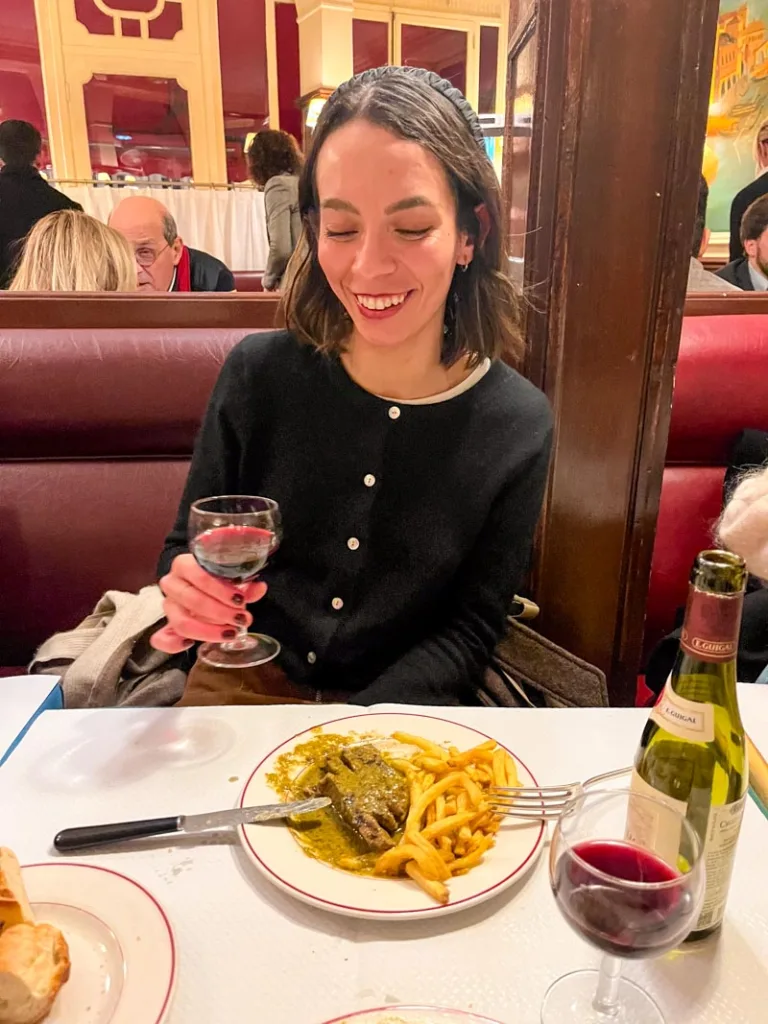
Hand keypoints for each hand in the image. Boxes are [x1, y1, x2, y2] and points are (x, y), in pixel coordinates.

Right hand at [151, 553, 266, 653]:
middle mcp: (171, 583)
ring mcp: (167, 605)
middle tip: (242, 619)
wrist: (197, 587)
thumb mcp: (230, 581)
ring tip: (231, 633)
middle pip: (193, 600)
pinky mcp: (165, 625)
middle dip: (220, 612)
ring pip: (182, 621)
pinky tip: (190, 645)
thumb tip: (259, 587)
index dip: (221, 590)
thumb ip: (245, 585)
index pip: (199, 576)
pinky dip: (173, 645)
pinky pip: (161, 638)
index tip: (240, 601)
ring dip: (208, 630)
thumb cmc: (215, 582)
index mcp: (184, 565)